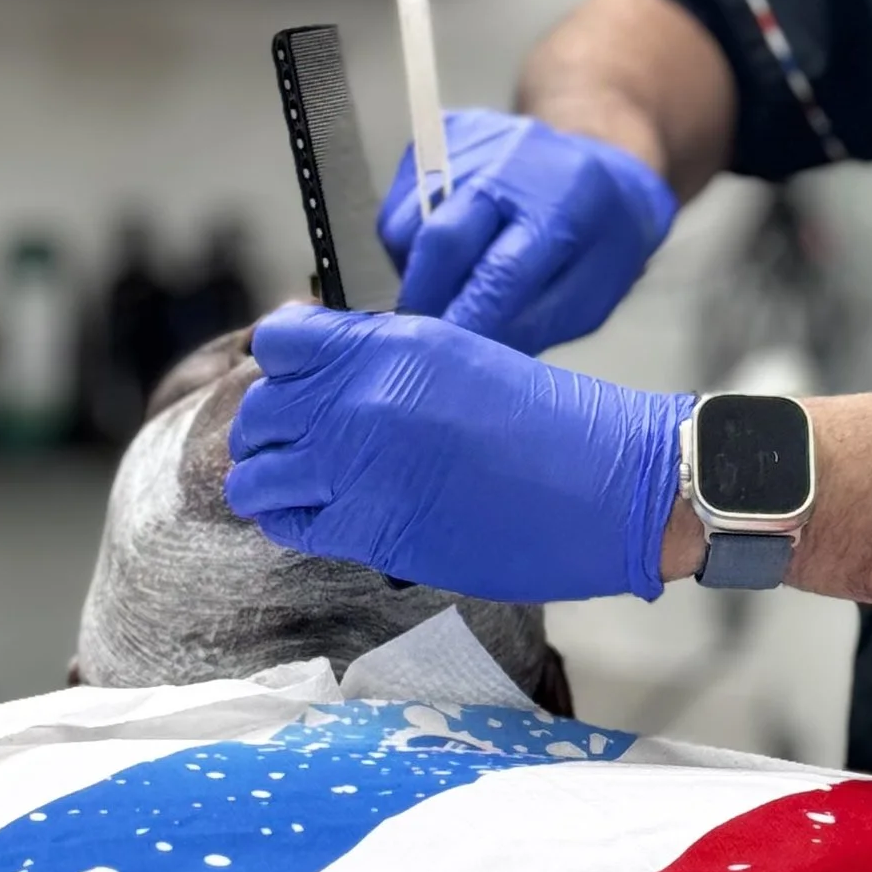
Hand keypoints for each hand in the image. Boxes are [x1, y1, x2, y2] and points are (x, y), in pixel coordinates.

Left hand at [226, 307, 692, 603]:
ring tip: (305, 488)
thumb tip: (333, 380)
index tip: (302, 387)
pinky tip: (320, 518)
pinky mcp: (373, 529)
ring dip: (271, 480)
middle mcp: (363, 398)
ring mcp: (361, 466)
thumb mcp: (462, 359)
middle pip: (259, 411)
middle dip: (274, 431)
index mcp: (390, 346)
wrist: (616, 486)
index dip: (282, 368)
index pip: (278, 342)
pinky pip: (287, 523)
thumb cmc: (555, 426)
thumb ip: (388, 363)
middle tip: (305, 448)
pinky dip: (290, 521)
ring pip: (255, 473)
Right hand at [377, 110, 675, 352]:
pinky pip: (402, 197)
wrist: (603, 163)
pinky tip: (441, 245)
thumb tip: (468, 352)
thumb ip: (531, 325)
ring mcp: (478, 139)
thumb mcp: (589, 297)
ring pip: (408, 220)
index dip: (465, 319)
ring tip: (442, 283)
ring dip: (413, 267)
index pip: (500, 272)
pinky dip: (410, 236)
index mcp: (565, 207)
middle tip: (417, 335)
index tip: (440, 358)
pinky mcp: (446, 129)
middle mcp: (516, 160)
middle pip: (442, 235)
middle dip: (422, 296)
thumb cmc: (600, 243)